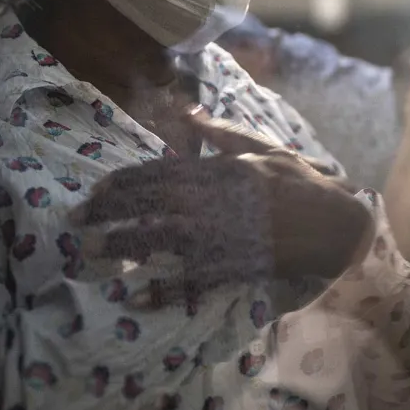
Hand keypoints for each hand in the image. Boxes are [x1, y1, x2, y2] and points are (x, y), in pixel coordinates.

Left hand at [72, 113, 372, 306]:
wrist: (332, 221)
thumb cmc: (297, 180)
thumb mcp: (262, 147)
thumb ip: (222, 133)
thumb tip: (189, 113)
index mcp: (219, 169)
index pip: (159, 172)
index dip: (124, 182)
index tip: (96, 190)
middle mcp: (212, 200)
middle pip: (149, 203)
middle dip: (109, 211)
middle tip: (76, 221)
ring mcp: (220, 235)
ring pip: (160, 238)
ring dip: (122, 244)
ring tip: (91, 250)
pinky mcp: (231, 265)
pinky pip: (189, 279)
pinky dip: (162, 288)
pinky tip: (136, 295)